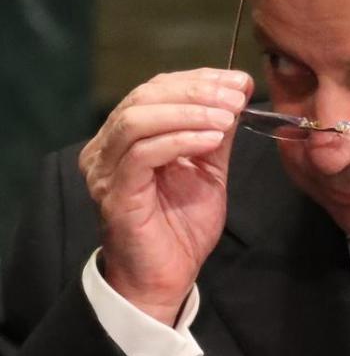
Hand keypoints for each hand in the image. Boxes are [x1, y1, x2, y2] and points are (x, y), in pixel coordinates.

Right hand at [79, 68, 252, 324]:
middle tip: (234, 95)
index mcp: (128, 135)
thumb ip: (215, 132)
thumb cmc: (183, 225)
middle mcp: (108, 146)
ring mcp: (106, 168)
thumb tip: (235, 94)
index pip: (156, 90)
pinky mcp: (115, 191)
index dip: (198, 80)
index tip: (237, 81)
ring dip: (189, 112)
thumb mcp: (207, 168)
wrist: (168, 276)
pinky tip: (212, 139)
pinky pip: (143, 153)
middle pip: (145, 96)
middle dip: (196, 91)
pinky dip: (180, 139)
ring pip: (139, 119)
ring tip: (227, 116)